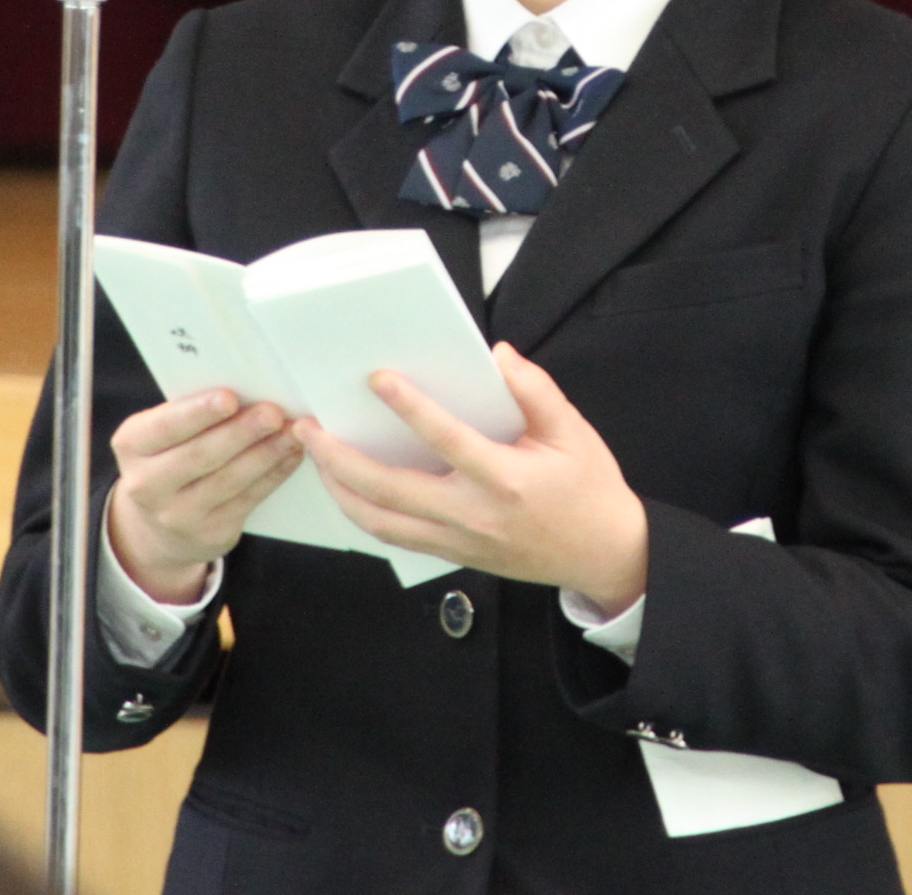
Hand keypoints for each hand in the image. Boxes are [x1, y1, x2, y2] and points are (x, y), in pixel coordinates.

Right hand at [105, 389, 302, 603]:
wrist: (159, 524)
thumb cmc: (170, 456)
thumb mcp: (161, 435)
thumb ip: (191, 413)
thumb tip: (247, 388)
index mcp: (131, 446)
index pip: (165, 427)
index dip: (198, 413)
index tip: (230, 397)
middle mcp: (146, 485)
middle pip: (200, 455)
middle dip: (241, 432)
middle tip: (273, 413)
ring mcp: (177, 516)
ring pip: (229, 480)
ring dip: (266, 453)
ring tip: (292, 432)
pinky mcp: (210, 534)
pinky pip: (247, 500)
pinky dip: (273, 475)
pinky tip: (290, 455)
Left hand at [296, 344, 649, 610]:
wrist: (603, 555)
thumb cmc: (589, 489)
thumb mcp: (573, 432)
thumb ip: (535, 391)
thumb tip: (497, 356)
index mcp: (506, 479)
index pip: (446, 439)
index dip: (409, 407)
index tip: (378, 378)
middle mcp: (474, 514)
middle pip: (390, 490)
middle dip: (340, 458)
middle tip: (308, 428)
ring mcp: (459, 540)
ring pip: (381, 521)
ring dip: (340, 489)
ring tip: (316, 457)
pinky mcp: (453, 554)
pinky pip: (395, 535)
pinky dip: (363, 512)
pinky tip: (347, 487)